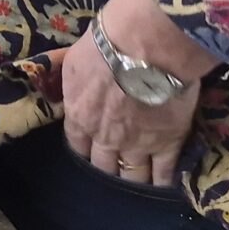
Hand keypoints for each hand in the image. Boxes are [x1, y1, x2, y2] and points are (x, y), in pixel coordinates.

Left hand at [62, 0, 209, 186]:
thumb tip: (60, 82)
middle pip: (103, 164)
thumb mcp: (72, 59)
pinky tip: (164, 185)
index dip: (84, 148)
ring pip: (132, 174)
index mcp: (79, 115)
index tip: (89, 150)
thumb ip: (67, 79)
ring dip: (133, 178)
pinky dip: (163, 181)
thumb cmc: (106, 43)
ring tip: (138, 181)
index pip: (76, 144)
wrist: (146, 45)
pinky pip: (164, 172)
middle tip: (114, 167)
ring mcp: (137, 144)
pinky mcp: (168, 143)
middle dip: (107, 167)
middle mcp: (105, 136)